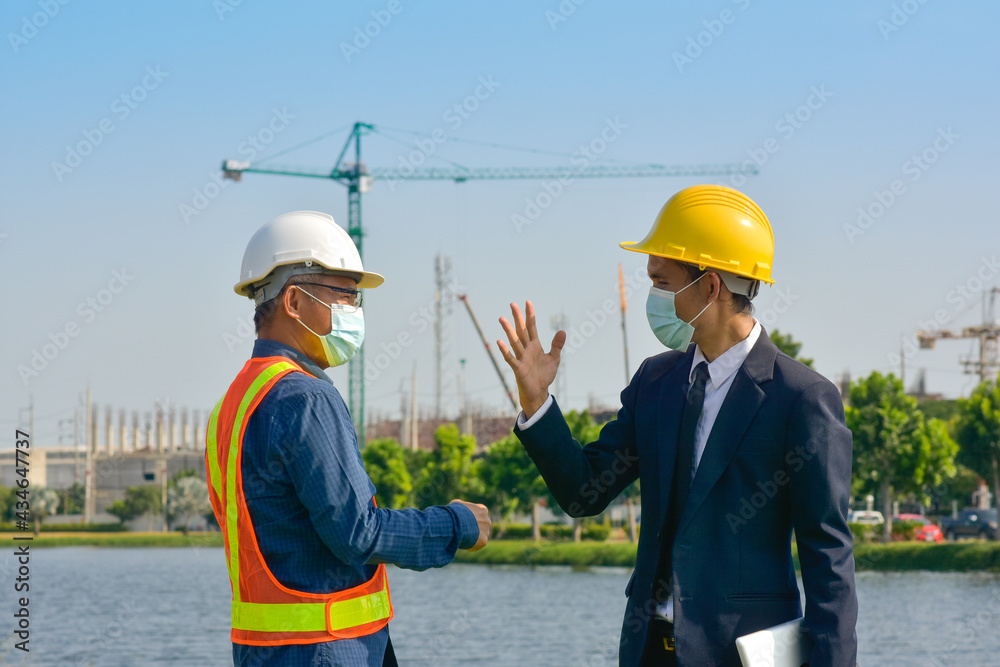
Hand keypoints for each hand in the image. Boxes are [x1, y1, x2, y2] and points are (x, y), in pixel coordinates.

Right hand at [450, 499, 490, 550]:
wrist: (457, 523)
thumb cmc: (456, 512)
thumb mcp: (456, 504)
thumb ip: (461, 506)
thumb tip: (458, 508)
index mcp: (482, 510)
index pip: (479, 514)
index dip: (471, 518)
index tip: (465, 522)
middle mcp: (487, 520)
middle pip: (482, 525)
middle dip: (474, 528)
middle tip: (464, 531)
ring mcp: (486, 531)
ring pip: (481, 535)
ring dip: (474, 537)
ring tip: (464, 538)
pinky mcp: (484, 541)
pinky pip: (478, 544)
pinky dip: (473, 545)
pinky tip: (465, 544)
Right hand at [497, 301, 565, 418]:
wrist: (539, 392)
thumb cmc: (544, 375)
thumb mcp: (554, 358)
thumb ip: (557, 345)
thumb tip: (563, 331)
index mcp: (535, 345)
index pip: (532, 327)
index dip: (530, 315)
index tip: (528, 302)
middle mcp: (526, 349)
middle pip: (521, 330)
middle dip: (517, 317)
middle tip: (512, 304)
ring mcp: (521, 358)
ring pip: (514, 341)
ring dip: (508, 330)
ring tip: (502, 319)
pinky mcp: (518, 368)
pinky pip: (511, 358)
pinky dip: (505, 350)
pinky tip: (499, 342)